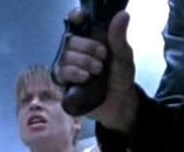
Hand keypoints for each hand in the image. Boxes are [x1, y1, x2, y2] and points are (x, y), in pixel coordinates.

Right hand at [55, 8, 137, 130]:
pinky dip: (72, 73)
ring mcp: (70, 66)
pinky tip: (84, 77)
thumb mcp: (124, 56)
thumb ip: (119, 38)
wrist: (121, 103)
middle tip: (103, 56)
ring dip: (82, 61)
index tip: (80, 18)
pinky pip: (60, 73)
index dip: (75, 17)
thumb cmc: (120, 77)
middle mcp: (77, 51)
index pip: (76, 22)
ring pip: (64, 56)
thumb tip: (123, 15)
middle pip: (69, 40)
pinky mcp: (65, 83)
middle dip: (86, 46)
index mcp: (90, 39)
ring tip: (97, 70)